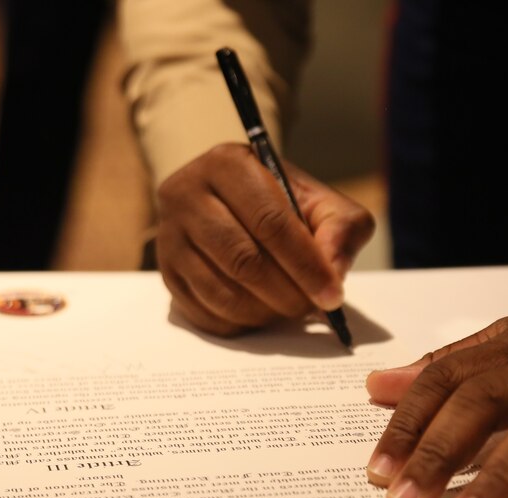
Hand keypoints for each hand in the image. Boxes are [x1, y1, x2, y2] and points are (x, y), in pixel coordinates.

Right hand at [155, 143, 374, 336]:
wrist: (230, 200)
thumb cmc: (279, 201)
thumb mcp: (319, 200)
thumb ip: (341, 228)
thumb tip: (333, 272)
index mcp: (227, 164)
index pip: (270, 222)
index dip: (305, 264)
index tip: (332, 295)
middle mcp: (186, 194)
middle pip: (242, 260)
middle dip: (285, 294)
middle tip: (311, 308)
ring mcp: (170, 236)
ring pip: (221, 292)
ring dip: (264, 313)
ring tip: (288, 310)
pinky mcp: (166, 272)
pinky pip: (203, 312)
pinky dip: (239, 323)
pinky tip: (261, 312)